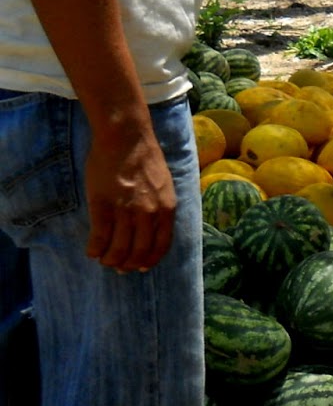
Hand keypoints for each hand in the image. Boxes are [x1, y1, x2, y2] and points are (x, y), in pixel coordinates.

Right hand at [84, 124, 175, 272]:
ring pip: (118, 247)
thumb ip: (161, 207)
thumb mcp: (165, 185)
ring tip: (104, 260)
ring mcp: (126, 209)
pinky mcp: (103, 204)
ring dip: (110, 259)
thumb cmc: (145, 159)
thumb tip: (154, 229)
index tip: (142, 267)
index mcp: (167, 208)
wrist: (126, 138)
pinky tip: (91, 251)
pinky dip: (95, 248)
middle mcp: (149, 213)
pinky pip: (99, 236)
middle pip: (139, 251)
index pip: (161, 245)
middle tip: (119, 267)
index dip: (150, 260)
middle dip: (128, 264)